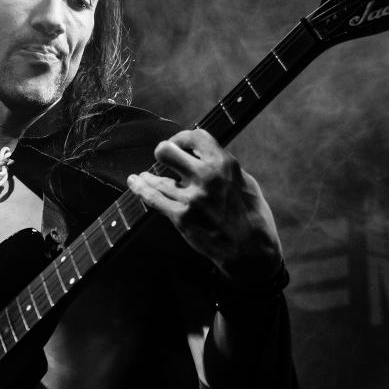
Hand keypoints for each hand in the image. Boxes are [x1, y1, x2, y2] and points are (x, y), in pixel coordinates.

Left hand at [126, 129, 281, 285]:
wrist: (252, 251)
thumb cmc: (253, 218)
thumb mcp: (246, 183)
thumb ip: (223, 169)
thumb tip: (203, 157)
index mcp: (224, 165)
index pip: (195, 136)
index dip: (183, 138)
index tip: (179, 144)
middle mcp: (206, 176)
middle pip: (167, 150)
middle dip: (164, 152)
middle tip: (165, 160)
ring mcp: (191, 197)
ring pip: (156, 177)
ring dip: (149, 176)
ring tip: (144, 176)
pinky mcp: (181, 217)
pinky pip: (152, 198)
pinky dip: (140, 188)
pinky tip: (135, 182)